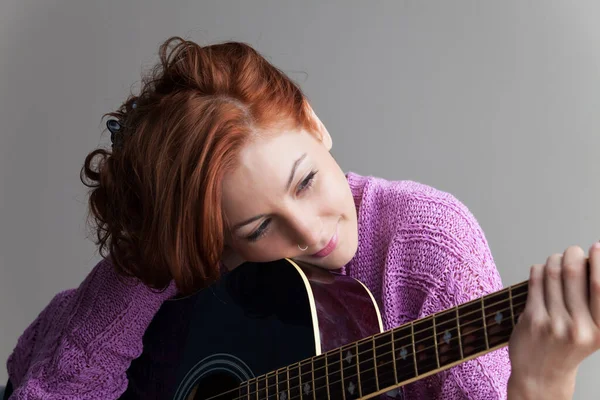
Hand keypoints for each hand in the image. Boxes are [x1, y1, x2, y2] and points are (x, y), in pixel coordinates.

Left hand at [507, 242, 599, 398]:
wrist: (541, 374)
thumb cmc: (568, 346)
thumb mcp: (592, 331)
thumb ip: (593, 302)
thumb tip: (592, 262)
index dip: (599, 261)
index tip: (596, 246)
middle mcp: (579, 327)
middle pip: (575, 273)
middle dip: (572, 254)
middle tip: (571, 251)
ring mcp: (554, 323)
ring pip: (552, 273)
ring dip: (553, 260)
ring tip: (555, 261)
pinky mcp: (532, 318)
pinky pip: (535, 280)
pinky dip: (538, 269)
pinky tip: (540, 270)